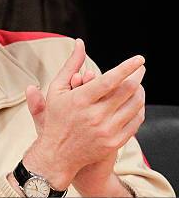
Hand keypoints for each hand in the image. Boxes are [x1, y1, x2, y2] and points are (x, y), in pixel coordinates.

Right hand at [23, 39, 145, 190]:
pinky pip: (135, 122)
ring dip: (140, 92)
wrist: (57, 155)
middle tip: (140, 68)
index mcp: (80, 101)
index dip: (127, 67)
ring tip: (137, 85)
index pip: (110, 80)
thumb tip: (80, 43)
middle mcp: (94, 116)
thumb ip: (71, 65)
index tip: (139, 59)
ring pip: (134, 105)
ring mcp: (105, 131)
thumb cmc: (56, 118)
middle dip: (137, 76)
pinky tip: (135, 103)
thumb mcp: (57, 90)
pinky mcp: (113, 143)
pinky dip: (139, 110)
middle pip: (127, 91)